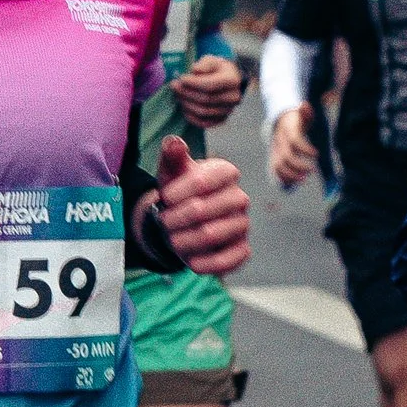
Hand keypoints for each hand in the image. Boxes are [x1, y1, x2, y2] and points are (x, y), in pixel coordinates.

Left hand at [148, 133, 248, 276]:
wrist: (185, 220)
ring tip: (172, 239)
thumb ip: (172, 154)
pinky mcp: (242, 250)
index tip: (163, 198)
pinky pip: (225, 261)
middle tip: (163, 222)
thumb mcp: (172, 171)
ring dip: (182, 240)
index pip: (201, 181)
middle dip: (173, 219)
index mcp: (226, 173)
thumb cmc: (179, 190)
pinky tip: (189, 259)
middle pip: (200, 210)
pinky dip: (202, 263)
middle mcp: (240, 198)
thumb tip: (174, 142)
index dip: (176, 193)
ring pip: (209, 235)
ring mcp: (243, 225)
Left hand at [173, 54, 243, 127]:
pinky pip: (204, 123)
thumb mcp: (211, 60)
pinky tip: (184, 108)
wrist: (229, 80)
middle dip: (186, 93)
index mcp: (232, 80)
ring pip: (203, 112)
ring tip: (178, 96)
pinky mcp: (222, 119)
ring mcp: (228, 110)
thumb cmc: (217, 69)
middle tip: (175, 86)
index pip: (209, 85)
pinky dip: (191, 117)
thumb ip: (203, 64)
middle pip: (205, 100)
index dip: (192, 83)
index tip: (181, 79)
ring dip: (187, 105)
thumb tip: (194, 70)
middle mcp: (233, 97)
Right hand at [267, 106, 316, 187]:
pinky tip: (296, 182)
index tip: (317, 154)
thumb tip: (304, 105)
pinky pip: (275, 171)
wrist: (281, 123)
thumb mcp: (303, 114)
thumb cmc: (297, 120)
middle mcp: (279, 141)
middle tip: (313, 170)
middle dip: (300, 166)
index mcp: (287, 130)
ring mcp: (275, 151)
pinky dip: (284, 179)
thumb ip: (306, 112)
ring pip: (279, 166)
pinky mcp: (274, 158)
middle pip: (286, 156)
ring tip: (305, 178)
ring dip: (291, 175)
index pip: (294, 140)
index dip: (305, 149)